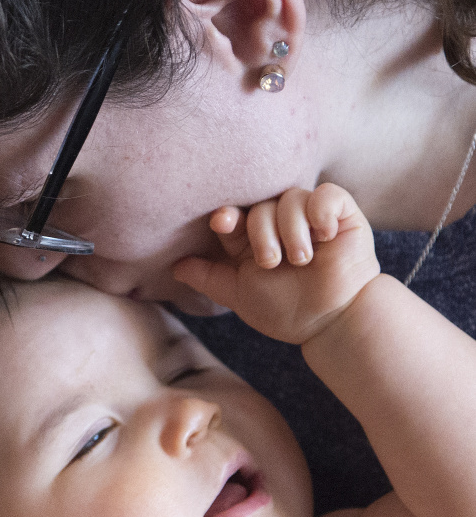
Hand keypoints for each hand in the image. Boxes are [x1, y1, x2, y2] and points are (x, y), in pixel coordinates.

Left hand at [174, 184, 379, 343]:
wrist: (331, 323)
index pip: (234, 213)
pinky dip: (321, 212)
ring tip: (300, 260)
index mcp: (254, 236)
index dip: (226, 214)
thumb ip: (208, 278)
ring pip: (291, 198)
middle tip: (271, 262)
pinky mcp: (341, 214)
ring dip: (291, 230)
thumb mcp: (239, 294)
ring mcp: (311, 215)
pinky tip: (325, 235)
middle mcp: (280, 221)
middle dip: (261, 233)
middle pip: (260, 205)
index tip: (221, 223)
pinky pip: (326, 194)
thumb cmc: (286, 310)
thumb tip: (174, 267)